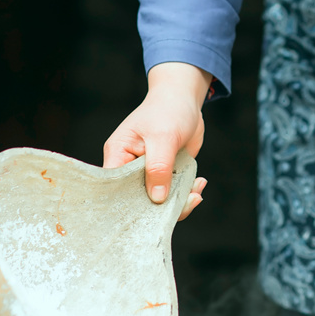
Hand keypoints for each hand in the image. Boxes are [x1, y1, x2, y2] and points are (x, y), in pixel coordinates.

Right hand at [103, 62, 211, 220]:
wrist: (184, 99)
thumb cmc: (167, 110)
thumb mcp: (163, 137)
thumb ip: (158, 167)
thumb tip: (157, 199)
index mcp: (118, 157)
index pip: (115, 190)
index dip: (127, 206)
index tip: (149, 216)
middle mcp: (130, 168)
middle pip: (137, 201)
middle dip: (161, 208)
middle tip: (186, 202)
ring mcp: (149, 173)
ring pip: (158, 201)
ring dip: (179, 201)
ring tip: (197, 193)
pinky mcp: (166, 174)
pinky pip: (173, 193)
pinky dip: (187, 193)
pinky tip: (200, 183)